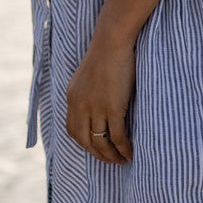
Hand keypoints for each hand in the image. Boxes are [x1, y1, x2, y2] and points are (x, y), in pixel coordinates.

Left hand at [66, 29, 134, 164]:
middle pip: (85, 140)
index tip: (96, 149)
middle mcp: (80, 106)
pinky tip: (130, 153)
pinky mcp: (112, 108)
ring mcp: (95, 108)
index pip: (72, 129)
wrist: (112, 42)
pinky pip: (117, 136)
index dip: (84, 143)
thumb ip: (87, 92)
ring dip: (111, 155)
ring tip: (122, 160)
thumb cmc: (106, 53)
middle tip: (110, 160)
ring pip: (101, 142)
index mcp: (72, 97)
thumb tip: (96, 104)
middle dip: (97, 154)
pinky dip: (123, 148)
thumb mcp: (87, 75)